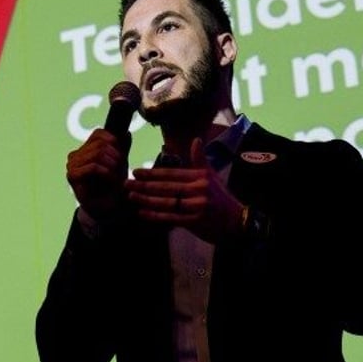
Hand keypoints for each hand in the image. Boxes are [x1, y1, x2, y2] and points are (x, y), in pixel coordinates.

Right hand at [66, 128, 130, 219]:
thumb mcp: (120, 164)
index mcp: (84, 149)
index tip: (122, 155)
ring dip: (112, 165)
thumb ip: (122, 149)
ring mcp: (72, 165)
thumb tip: (127, 133)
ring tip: (117, 176)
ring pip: (97, 154)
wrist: (106, 209)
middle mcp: (75, 155)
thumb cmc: (112, 186)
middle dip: (116, 156)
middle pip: (100, 144)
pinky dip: (106, 173)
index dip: (114, 141)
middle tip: (121, 170)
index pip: (98, 133)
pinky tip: (111, 180)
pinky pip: (93, 166)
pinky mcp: (73, 176)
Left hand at [124, 137, 243, 242]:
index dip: (152, 173)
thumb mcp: (212, 176)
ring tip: (130, 196)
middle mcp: (198, 189)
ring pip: (166, 202)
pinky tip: (141, 212)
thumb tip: (195, 139)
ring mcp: (196, 206)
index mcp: (200, 176)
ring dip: (146, 199)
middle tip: (125, 183)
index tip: (136, 172)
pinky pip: (170, 217)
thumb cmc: (221, 197)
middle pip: (166, 187)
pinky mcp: (194, 221)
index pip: (172, 173)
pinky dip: (155, 215)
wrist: (237, 221)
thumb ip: (200, 159)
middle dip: (143, 185)